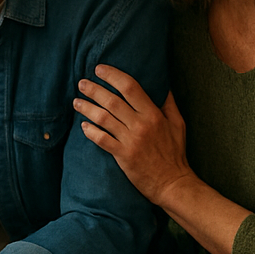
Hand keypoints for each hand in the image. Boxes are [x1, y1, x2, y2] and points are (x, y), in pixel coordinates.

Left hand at [75, 66, 193, 205]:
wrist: (173, 183)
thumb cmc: (175, 153)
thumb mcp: (178, 124)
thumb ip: (168, 103)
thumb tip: (163, 84)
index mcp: (154, 114)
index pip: (130, 87)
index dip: (113, 76)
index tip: (100, 69)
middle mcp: (141, 125)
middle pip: (112, 101)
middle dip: (94, 89)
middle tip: (81, 83)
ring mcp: (131, 141)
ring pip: (103, 119)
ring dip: (87, 108)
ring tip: (76, 102)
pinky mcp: (123, 156)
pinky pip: (102, 140)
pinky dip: (91, 132)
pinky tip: (83, 126)